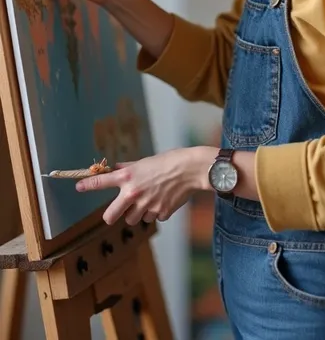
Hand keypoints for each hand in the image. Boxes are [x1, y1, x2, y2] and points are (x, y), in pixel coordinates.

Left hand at [76, 147, 217, 225]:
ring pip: (133, 219)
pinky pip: (153, 218)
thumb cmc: (168, 161)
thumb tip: (116, 169)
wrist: (190, 169)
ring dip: (137, 213)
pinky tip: (164, 200)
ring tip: (150, 199)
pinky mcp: (159, 213)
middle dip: (111, 216)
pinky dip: (156, 212)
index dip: (87, 185)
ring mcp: (146, 206)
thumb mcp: (145, 162)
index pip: (101, 182)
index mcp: (128, 177)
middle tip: (116, 212)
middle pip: (110, 216)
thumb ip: (128, 169)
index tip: (78, 187)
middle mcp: (133, 193)